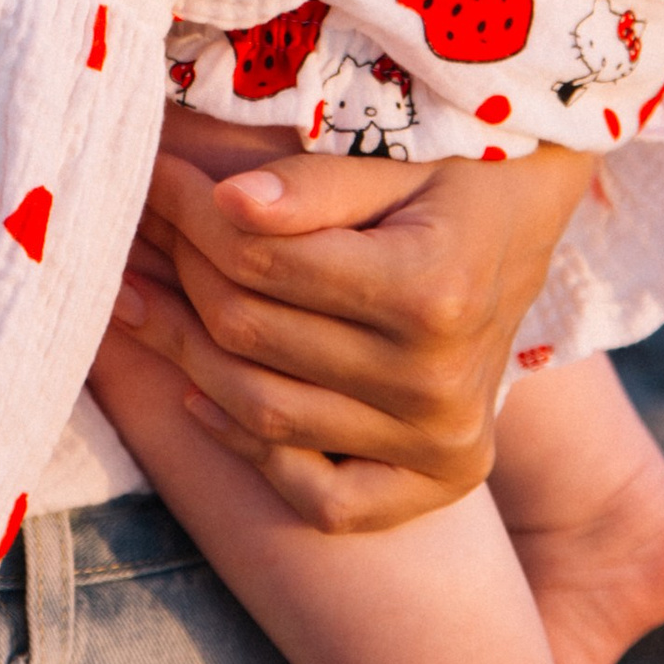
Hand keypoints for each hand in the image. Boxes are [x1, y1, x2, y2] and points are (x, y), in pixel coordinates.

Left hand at [108, 133, 598, 529]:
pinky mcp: (436, 483)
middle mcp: (439, 383)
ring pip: (266, 413)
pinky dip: (249, 452)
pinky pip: (319, 497)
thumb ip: (311, 188)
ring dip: (186, 353)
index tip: (152, 177)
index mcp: (434, 292)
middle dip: (180, 272)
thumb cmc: (452, 185)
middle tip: (137, 232)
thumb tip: (221, 202)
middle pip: (256, 335)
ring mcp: (439, 444)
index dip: (193, 216)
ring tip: (138, 302)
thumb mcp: (394, 165)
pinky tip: (199, 394)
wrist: (527, 235)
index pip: (268, 263)